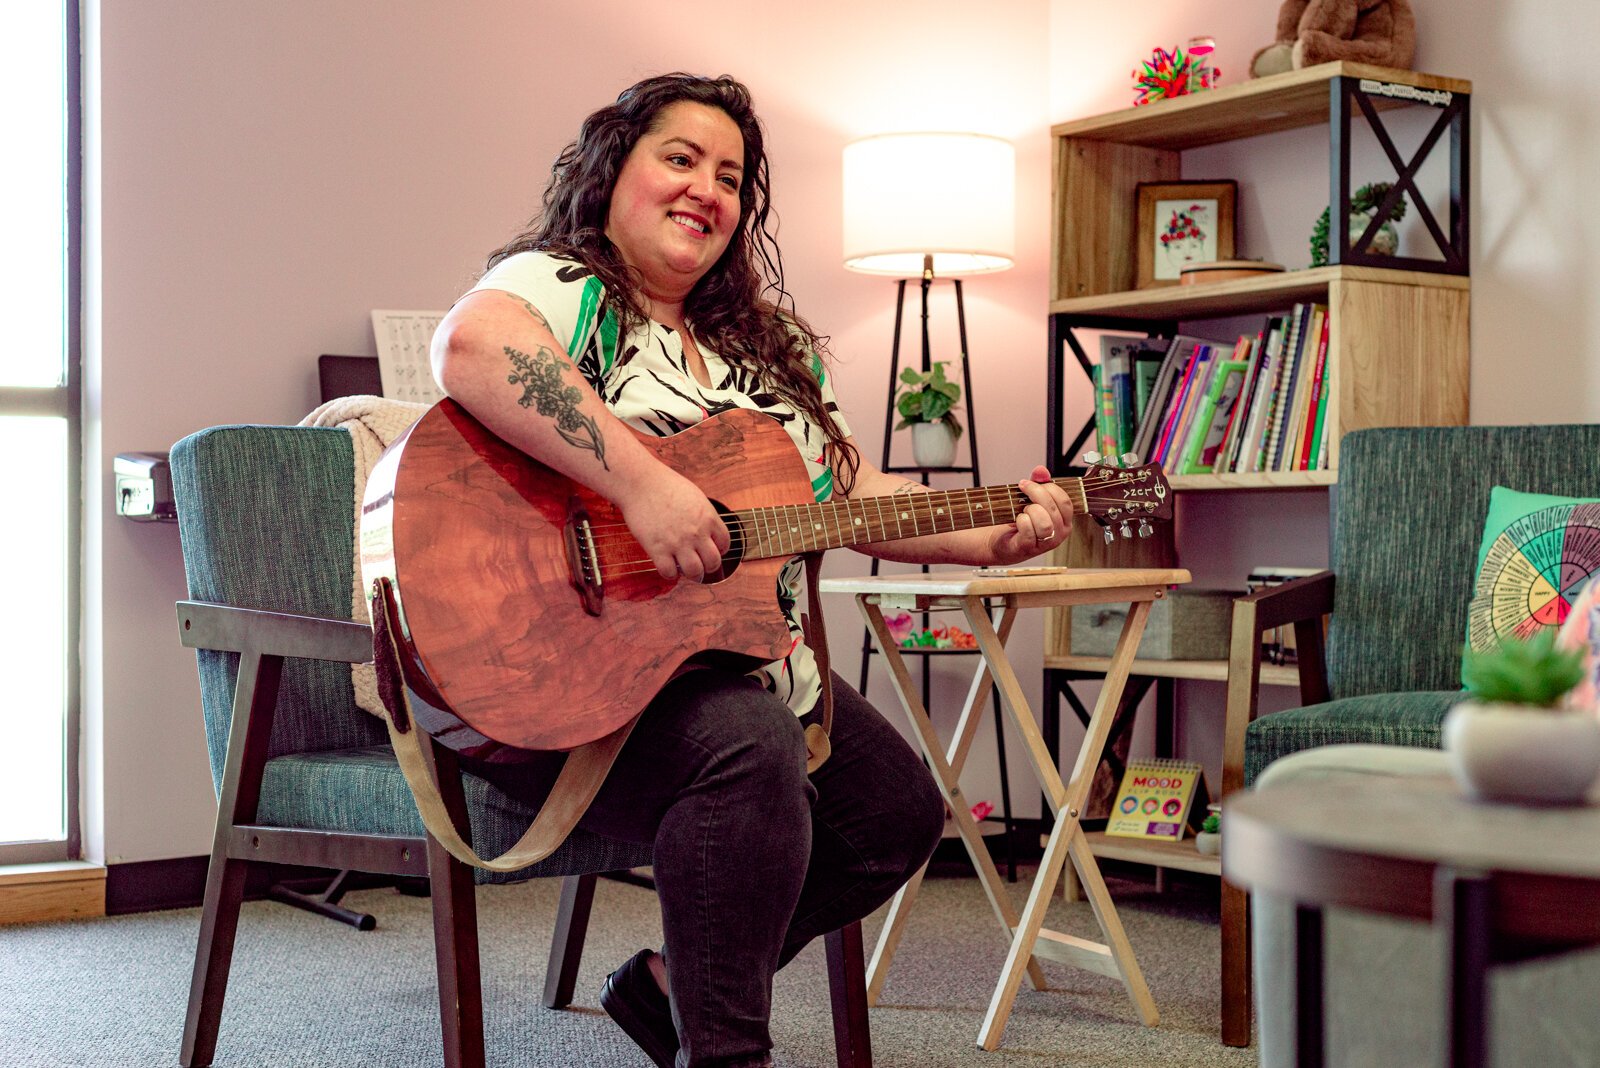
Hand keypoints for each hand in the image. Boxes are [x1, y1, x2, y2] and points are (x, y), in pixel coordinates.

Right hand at [616, 466, 729, 582]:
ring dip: (693, 574)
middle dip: (709, 567)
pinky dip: (670, 574)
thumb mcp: (695, 497)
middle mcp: (696, 533)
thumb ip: (704, 515)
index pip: (725, 544)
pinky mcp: (657, 549)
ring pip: (695, 572)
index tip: (710, 550)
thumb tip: (708, 530)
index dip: (719, 550)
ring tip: (686, 570)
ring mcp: (677, 542)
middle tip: (701, 566)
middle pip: (713, 562)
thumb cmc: (665, 485)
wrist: (640, 482)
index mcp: (708, 518)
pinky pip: (669, 573)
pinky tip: (667, 566)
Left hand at [988, 465, 1073, 565]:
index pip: (1065, 501)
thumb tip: (1041, 470)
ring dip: (1031, 511)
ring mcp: (1046, 543)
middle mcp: (1060, 533)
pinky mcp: (1029, 548)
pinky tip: (1017, 520)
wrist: (1002, 541)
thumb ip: (1038, 484)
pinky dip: (1021, 521)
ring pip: (1045, 523)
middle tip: (1022, 489)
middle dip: (1036, 494)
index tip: (1030, 483)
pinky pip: (1028, 531)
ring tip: (1023, 510)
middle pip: (1054, 509)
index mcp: (1065, 520)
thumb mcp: (1031, 499)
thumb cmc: (1020, 521)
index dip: (1049, 488)